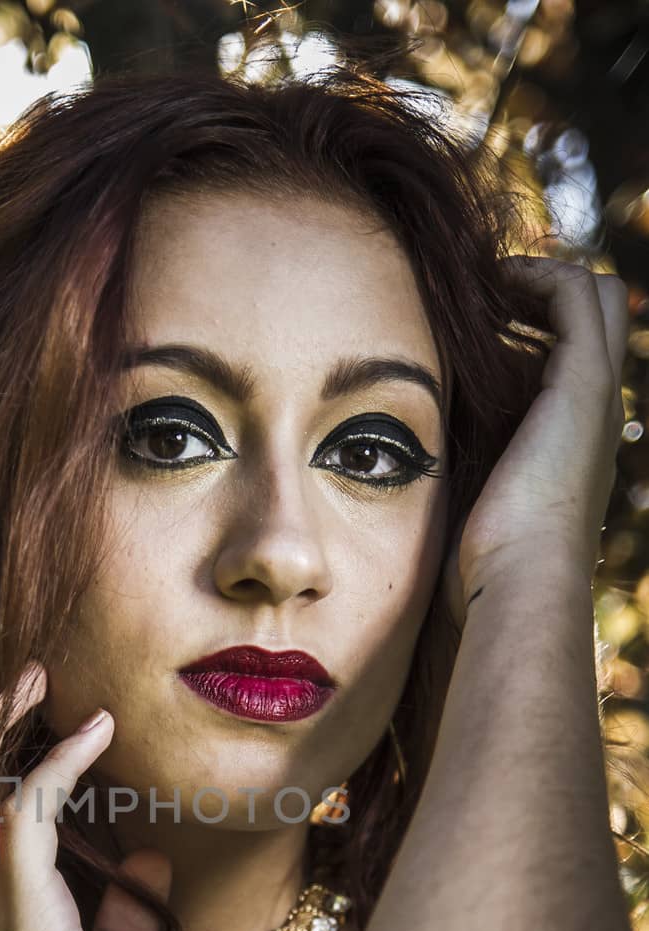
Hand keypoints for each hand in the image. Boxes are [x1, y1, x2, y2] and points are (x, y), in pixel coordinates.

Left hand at [442, 256, 628, 633]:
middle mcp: (597, 413)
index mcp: (574, 440)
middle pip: (599, 314)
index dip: (532, 321)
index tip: (477, 319)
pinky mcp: (584, 385)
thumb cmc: (481, 567)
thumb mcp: (467, 503)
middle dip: (544, 288)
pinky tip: (492, 284)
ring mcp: (597, 397)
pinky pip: (575, 295)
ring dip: (539, 276)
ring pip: (594, 295)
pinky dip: (537, 275)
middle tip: (487, 291)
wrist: (517, 584)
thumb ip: (457, 468)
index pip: (573, 354)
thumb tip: (401, 454)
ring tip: (486, 283)